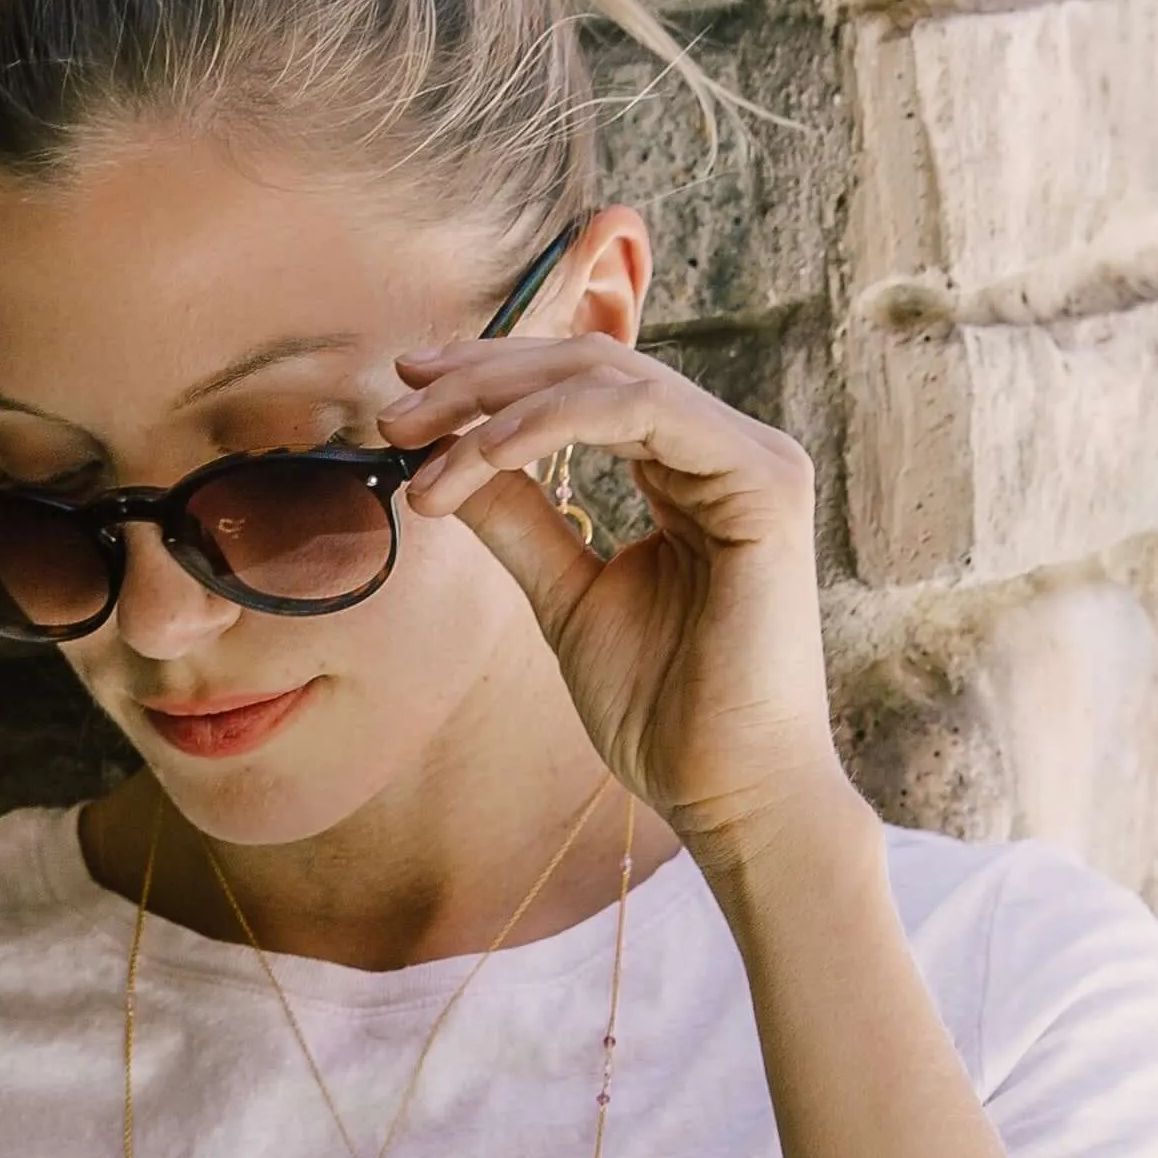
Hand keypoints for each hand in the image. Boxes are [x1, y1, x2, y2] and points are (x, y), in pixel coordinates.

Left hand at [381, 332, 852, 861]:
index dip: (490, 383)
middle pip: (590, 366)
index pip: (584, 390)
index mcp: (692, 472)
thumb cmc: (663, 713)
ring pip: (608, 377)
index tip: (404, 409)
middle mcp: (728, 451)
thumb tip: (444, 462)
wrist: (727, 791)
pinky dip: (548, 424)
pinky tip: (483, 456)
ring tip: (420, 442)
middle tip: (394, 411)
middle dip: (480, 378)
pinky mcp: (764, 481)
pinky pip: (639, 412)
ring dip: (498, 400)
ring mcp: (754, 459)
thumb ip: (520, 523)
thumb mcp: (566, 598)